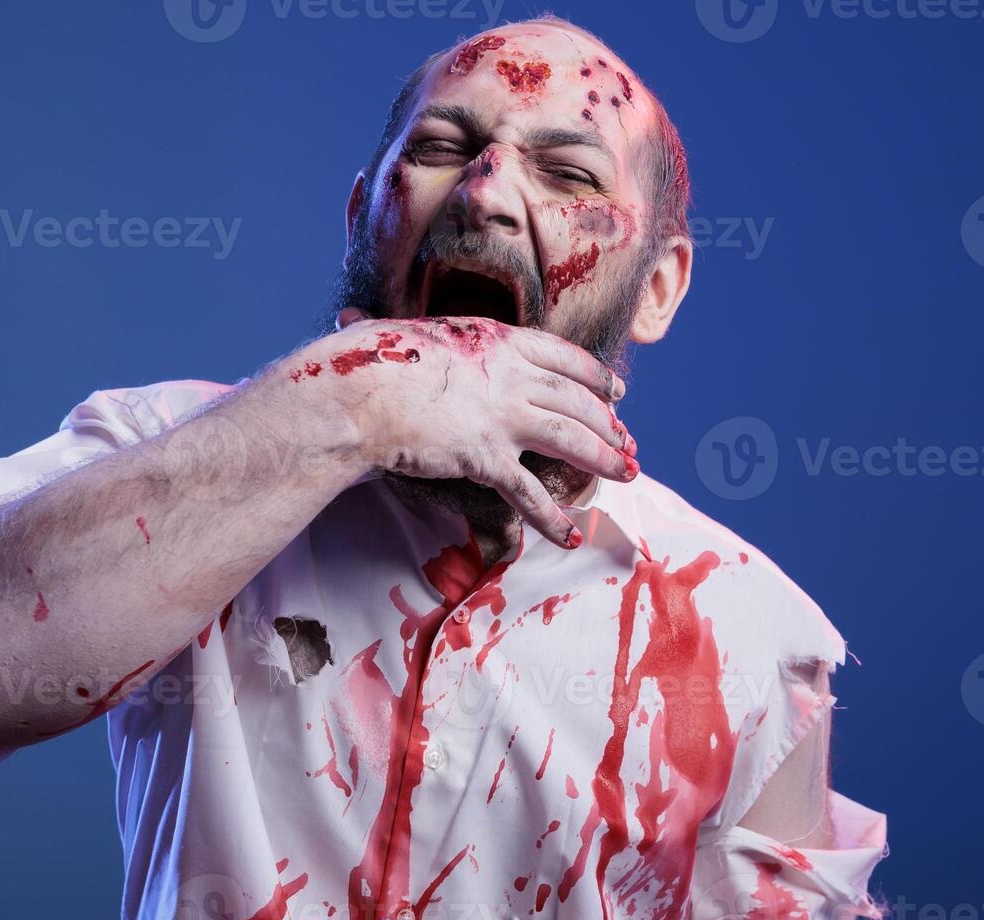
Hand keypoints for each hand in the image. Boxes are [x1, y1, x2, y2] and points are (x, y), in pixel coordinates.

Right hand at [297, 309, 637, 547]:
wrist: (356, 393)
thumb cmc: (367, 362)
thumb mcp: (398, 336)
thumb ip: (402, 341)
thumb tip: (354, 319)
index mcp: (495, 340)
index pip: (560, 357)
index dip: (593, 376)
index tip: (616, 391)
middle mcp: (509, 374)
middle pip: (574, 398)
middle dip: (607, 422)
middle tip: (629, 441)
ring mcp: (502, 415)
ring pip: (569, 437)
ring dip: (603, 457)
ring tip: (629, 473)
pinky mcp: (486, 455)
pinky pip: (528, 492)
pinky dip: (550, 518)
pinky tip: (570, 535)